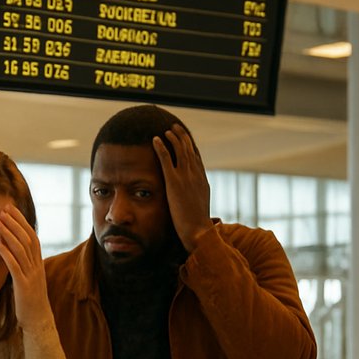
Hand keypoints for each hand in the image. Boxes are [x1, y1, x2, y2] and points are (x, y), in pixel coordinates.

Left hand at [0, 203, 53, 331]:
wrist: (39, 321)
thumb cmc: (31, 300)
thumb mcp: (29, 277)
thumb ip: (24, 263)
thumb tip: (14, 248)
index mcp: (38, 263)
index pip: (31, 236)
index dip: (21, 221)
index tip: (10, 209)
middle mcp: (37, 266)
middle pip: (27, 238)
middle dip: (15, 222)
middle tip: (3, 209)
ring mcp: (31, 276)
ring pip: (21, 250)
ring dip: (8, 234)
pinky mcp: (24, 286)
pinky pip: (15, 267)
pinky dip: (7, 254)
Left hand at [152, 125, 213, 251]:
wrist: (198, 230)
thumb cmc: (198, 224)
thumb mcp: (199, 207)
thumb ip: (196, 196)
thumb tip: (193, 196)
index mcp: (202, 180)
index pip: (197, 158)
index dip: (191, 146)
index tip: (186, 139)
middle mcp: (196, 175)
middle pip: (189, 149)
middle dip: (182, 137)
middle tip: (175, 128)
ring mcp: (185, 177)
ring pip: (179, 150)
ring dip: (173, 138)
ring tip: (166, 130)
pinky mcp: (174, 181)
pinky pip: (166, 159)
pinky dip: (161, 147)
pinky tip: (156, 139)